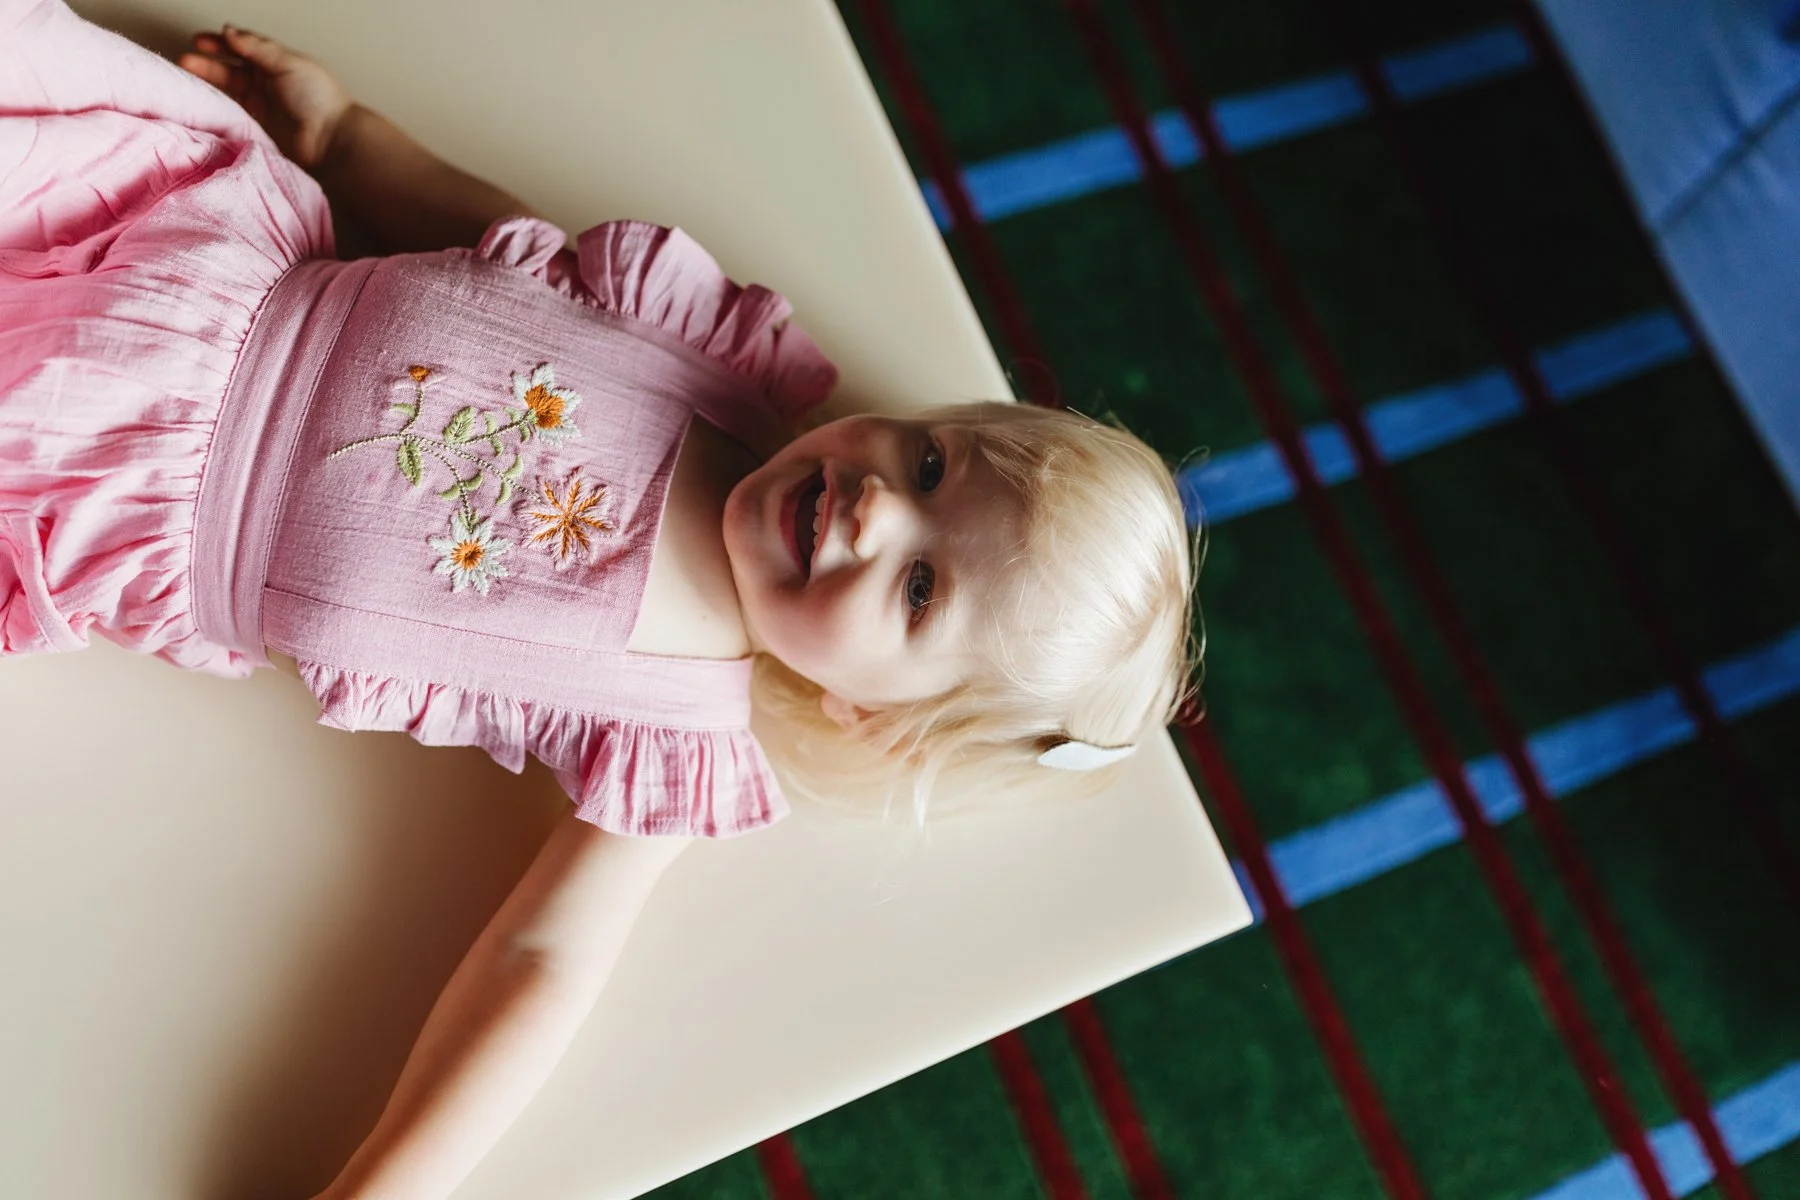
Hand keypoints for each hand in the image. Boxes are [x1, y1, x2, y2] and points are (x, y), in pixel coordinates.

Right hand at [178, 25, 351, 168]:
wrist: (332, 140)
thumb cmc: (318, 98)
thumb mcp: (288, 63)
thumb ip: (258, 48)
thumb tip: (229, 31)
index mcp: (276, 62)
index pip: (243, 47)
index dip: (221, 43)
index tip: (200, 41)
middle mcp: (266, 81)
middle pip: (230, 68)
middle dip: (207, 63)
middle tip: (186, 59)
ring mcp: (260, 104)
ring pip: (227, 89)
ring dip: (207, 82)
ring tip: (186, 77)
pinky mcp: (256, 126)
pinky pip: (230, 112)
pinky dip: (215, 106)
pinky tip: (200, 101)